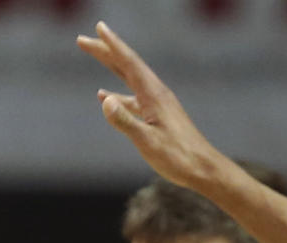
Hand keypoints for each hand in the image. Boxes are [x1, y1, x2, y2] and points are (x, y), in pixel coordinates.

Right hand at [77, 21, 222, 189]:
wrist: (204, 169)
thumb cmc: (178, 158)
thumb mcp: (147, 142)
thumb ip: (125, 121)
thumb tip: (103, 99)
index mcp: (153, 95)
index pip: (129, 63)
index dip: (112, 45)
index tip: (99, 27)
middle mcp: (156, 94)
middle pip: (127, 65)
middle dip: (105, 51)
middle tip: (83, 39)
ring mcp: (158, 104)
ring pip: (129, 79)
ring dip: (111, 66)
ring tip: (95, 54)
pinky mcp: (159, 116)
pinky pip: (133, 98)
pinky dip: (118, 93)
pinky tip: (107, 97)